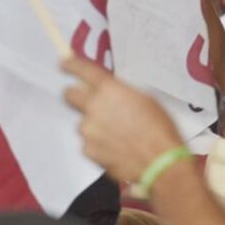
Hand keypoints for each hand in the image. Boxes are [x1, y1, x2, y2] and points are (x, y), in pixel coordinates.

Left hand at [62, 57, 183, 182]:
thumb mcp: (145, 100)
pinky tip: (116, 148)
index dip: (71, 65)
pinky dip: (98, 145)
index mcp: (110, 90)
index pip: (84, 71)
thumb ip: (121, 93)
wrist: (159, 162)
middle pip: (70, 95)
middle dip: (75, 96)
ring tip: (118, 135)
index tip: (64, 62)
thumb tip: (110, 93)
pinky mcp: (87, 149)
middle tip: (89, 102)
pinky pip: (88, 143)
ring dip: (94, 126)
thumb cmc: (159, 130)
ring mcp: (88, 129)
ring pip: (83, 122)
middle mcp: (94, 107)